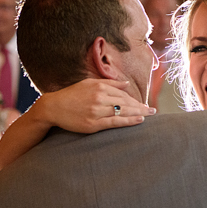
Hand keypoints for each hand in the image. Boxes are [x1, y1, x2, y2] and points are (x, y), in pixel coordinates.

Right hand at [36, 79, 154, 132]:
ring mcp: (96, 111)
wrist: (53, 107)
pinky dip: (128, 121)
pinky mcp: (93, 124)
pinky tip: (139, 120)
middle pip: (125, 103)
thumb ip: (108, 83)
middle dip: (140, 107)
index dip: (134, 100)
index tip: (143, 104)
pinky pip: (115, 122)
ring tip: (149, 115)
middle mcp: (99, 98)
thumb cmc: (71, 95)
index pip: (123, 94)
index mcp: (99, 87)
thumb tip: (125, 84)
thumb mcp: (89, 84)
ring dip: (138, 113)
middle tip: (153, 111)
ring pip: (122, 112)